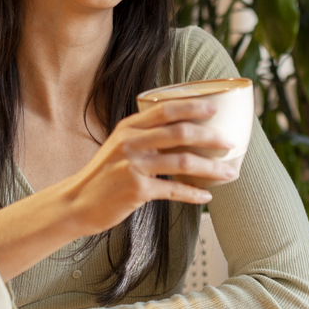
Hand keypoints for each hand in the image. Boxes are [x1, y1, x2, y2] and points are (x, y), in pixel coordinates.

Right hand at [59, 98, 238, 236]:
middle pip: (180, 133)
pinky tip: (206, 196)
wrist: (77, 202)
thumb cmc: (104, 175)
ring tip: (228, 172)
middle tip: (230, 142)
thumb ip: (145, 136)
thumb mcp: (119, 146)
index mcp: (129, 127)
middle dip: (210, 137)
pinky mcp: (136, 190)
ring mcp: (133, 166)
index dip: (193, 106)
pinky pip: (174, 189)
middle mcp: (131, 142)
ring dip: (210, 168)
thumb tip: (183, 133)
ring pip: (183, 162)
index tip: (214, 108)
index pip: (165, 109)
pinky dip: (193, 194)